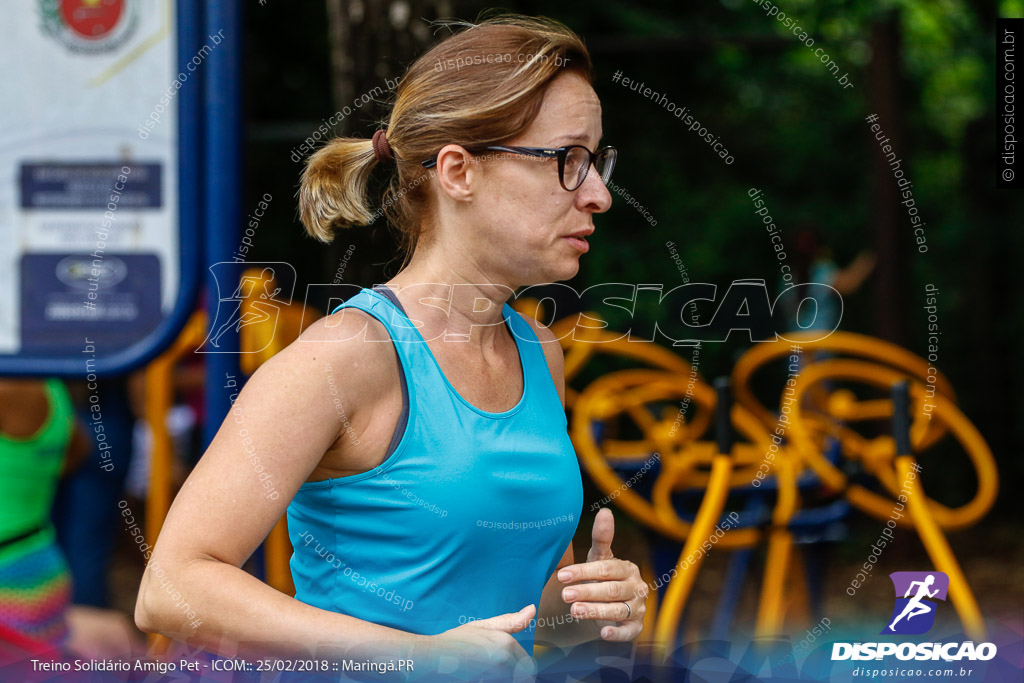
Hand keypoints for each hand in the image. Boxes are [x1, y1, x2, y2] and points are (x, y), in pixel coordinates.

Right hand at [427, 604, 536, 677]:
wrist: (432, 657)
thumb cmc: (456, 641)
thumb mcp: (483, 626)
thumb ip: (511, 621)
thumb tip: (532, 609)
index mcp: (506, 644)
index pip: (527, 665)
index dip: (517, 666)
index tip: (500, 663)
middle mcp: (504, 660)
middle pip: (520, 675)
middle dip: (511, 673)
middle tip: (491, 667)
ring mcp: (495, 674)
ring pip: (509, 678)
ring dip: (501, 676)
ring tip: (484, 670)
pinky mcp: (487, 681)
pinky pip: (498, 681)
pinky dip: (493, 678)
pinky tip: (480, 675)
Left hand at [557, 508, 646, 641]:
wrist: (606, 608)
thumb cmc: (601, 579)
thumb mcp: (598, 559)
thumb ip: (602, 538)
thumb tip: (605, 511)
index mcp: (627, 569)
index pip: (606, 569)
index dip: (584, 572)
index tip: (563, 576)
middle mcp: (636, 588)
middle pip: (611, 590)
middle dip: (587, 592)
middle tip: (565, 594)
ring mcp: (638, 608)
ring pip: (617, 610)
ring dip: (596, 611)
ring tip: (574, 611)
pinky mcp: (636, 628)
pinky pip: (628, 632)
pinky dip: (617, 633)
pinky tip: (603, 633)